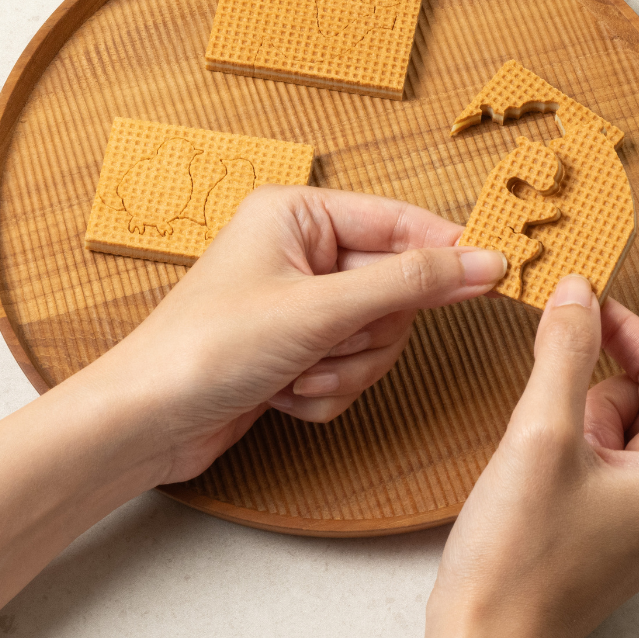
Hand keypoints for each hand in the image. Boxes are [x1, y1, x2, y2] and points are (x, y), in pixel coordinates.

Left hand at [79, 185, 506, 485]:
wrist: (144, 424)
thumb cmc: (209, 347)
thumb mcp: (321, 309)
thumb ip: (410, 283)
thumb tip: (483, 261)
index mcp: (298, 214)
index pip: (398, 221)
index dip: (444, 249)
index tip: (494, 273)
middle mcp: (301, 251)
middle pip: (393, 286)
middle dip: (366, 332)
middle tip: (333, 344)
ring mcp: (300, 302)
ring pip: (377, 333)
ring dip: (345, 366)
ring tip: (297, 373)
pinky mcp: (297, 348)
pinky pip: (351, 366)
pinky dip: (327, 389)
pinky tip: (284, 394)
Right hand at [422, 275, 638, 637]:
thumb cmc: (517, 562)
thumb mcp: (541, 431)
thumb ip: (566, 350)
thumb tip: (579, 292)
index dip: (624, 325)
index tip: (583, 299)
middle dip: (590, 386)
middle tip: (546, 406)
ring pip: (619, 424)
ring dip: (575, 419)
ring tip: (537, 460)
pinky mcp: (620, 531)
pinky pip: (605, 458)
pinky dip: (570, 447)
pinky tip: (537, 478)